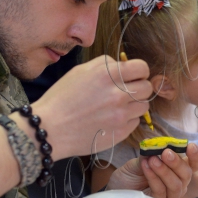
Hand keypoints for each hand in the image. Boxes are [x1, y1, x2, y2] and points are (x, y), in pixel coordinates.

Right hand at [30, 55, 151, 159]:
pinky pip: (135, 122)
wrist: (50, 128)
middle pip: (147, 88)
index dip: (140, 71)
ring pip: (144, 106)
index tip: (134, 76)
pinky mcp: (120, 133)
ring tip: (117, 107)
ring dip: (134, 105)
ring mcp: (120, 115)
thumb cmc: (61, 98)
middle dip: (139, 88)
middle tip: (127, 92)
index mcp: (108, 75)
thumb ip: (105, 64)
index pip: (142, 68)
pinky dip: (127, 120)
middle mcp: (117, 94)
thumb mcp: (80, 71)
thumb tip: (122, 65)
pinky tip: (111, 119)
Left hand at [106, 143, 197, 197]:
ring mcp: (170, 196)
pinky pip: (161, 191)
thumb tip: (156, 143)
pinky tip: (145, 167)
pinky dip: (154, 178)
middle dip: (177, 162)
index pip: (193, 164)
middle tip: (166, 153)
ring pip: (176, 185)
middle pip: (187, 174)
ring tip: (152, 160)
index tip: (191, 146)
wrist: (115, 190)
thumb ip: (150, 154)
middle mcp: (178, 184)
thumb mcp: (139, 161)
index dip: (195, 156)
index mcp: (177, 170)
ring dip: (164, 171)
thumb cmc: (130, 176)